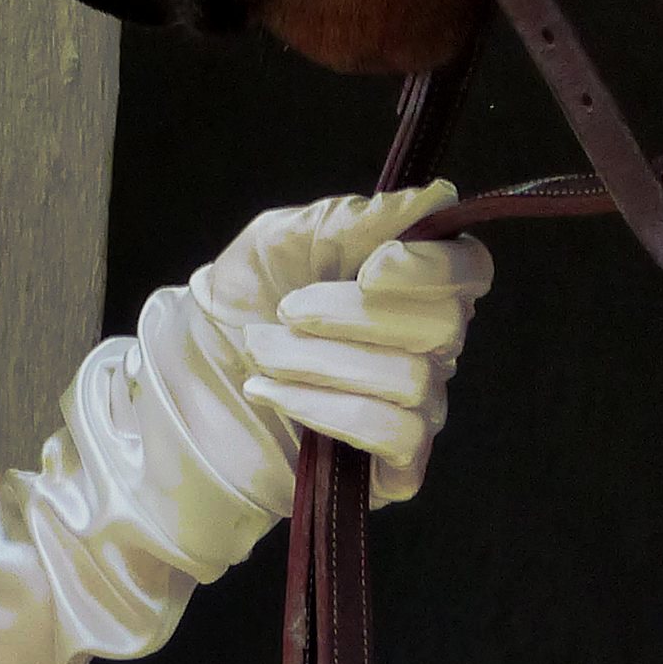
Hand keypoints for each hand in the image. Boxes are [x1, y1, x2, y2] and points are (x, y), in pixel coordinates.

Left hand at [187, 184, 490, 505]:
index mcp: (413, 280)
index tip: (370, 267)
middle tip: (285, 310)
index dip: (433, 268)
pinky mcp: (395, 465)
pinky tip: (272, 394)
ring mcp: (417, 406)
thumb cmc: (245, 299)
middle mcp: (430, 344)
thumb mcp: (281, 239)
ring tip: (262, 352)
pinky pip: (395, 435)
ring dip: (319, 361)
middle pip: (442, 325)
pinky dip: (325, 408)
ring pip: (411, 380)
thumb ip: (352, 219)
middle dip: (350, 314)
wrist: (192, 375)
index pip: (470, 270)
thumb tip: (432, 198)